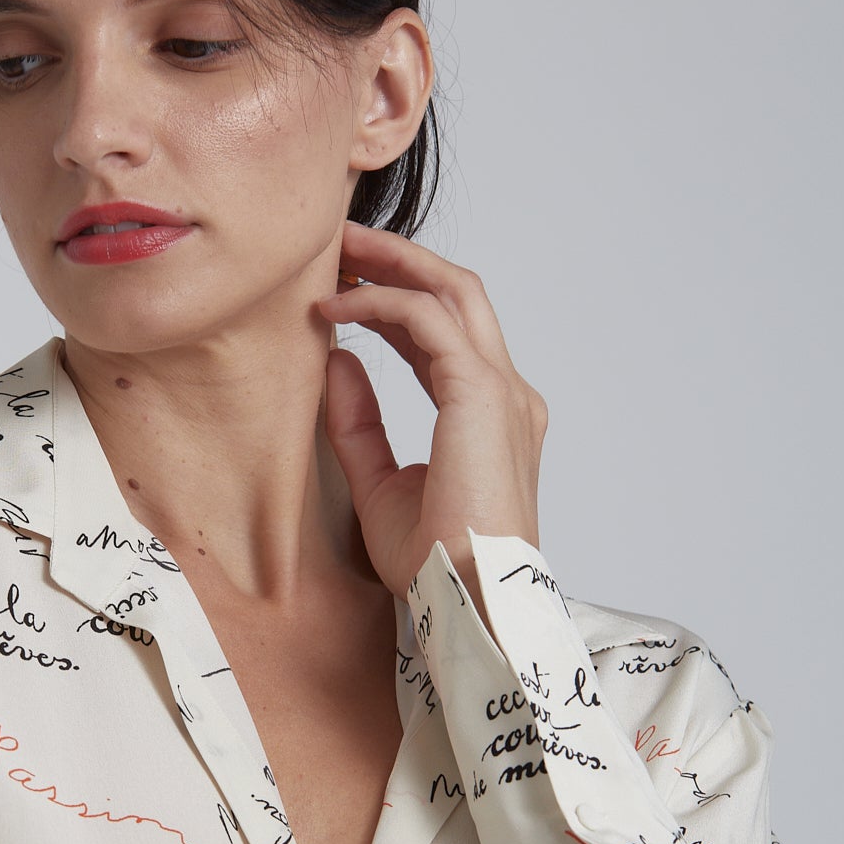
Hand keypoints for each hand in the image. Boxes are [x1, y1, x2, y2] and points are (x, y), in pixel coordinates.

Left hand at [319, 222, 547, 604]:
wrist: (467, 601)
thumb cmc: (435, 563)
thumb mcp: (378, 484)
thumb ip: (359, 423)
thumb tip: (336, 362)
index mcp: (491, 415)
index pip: (445, 334)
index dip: (394, 302)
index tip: (341, 289)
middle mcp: (507, 393)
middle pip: (457, 292)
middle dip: (399, 258)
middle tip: (340, 242)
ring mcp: (502, 390)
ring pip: (451, 290)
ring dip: (393, 261)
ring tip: (337, 250)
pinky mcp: (481, 395)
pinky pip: (429, 321)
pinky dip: (381, 303)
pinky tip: (337, 308)